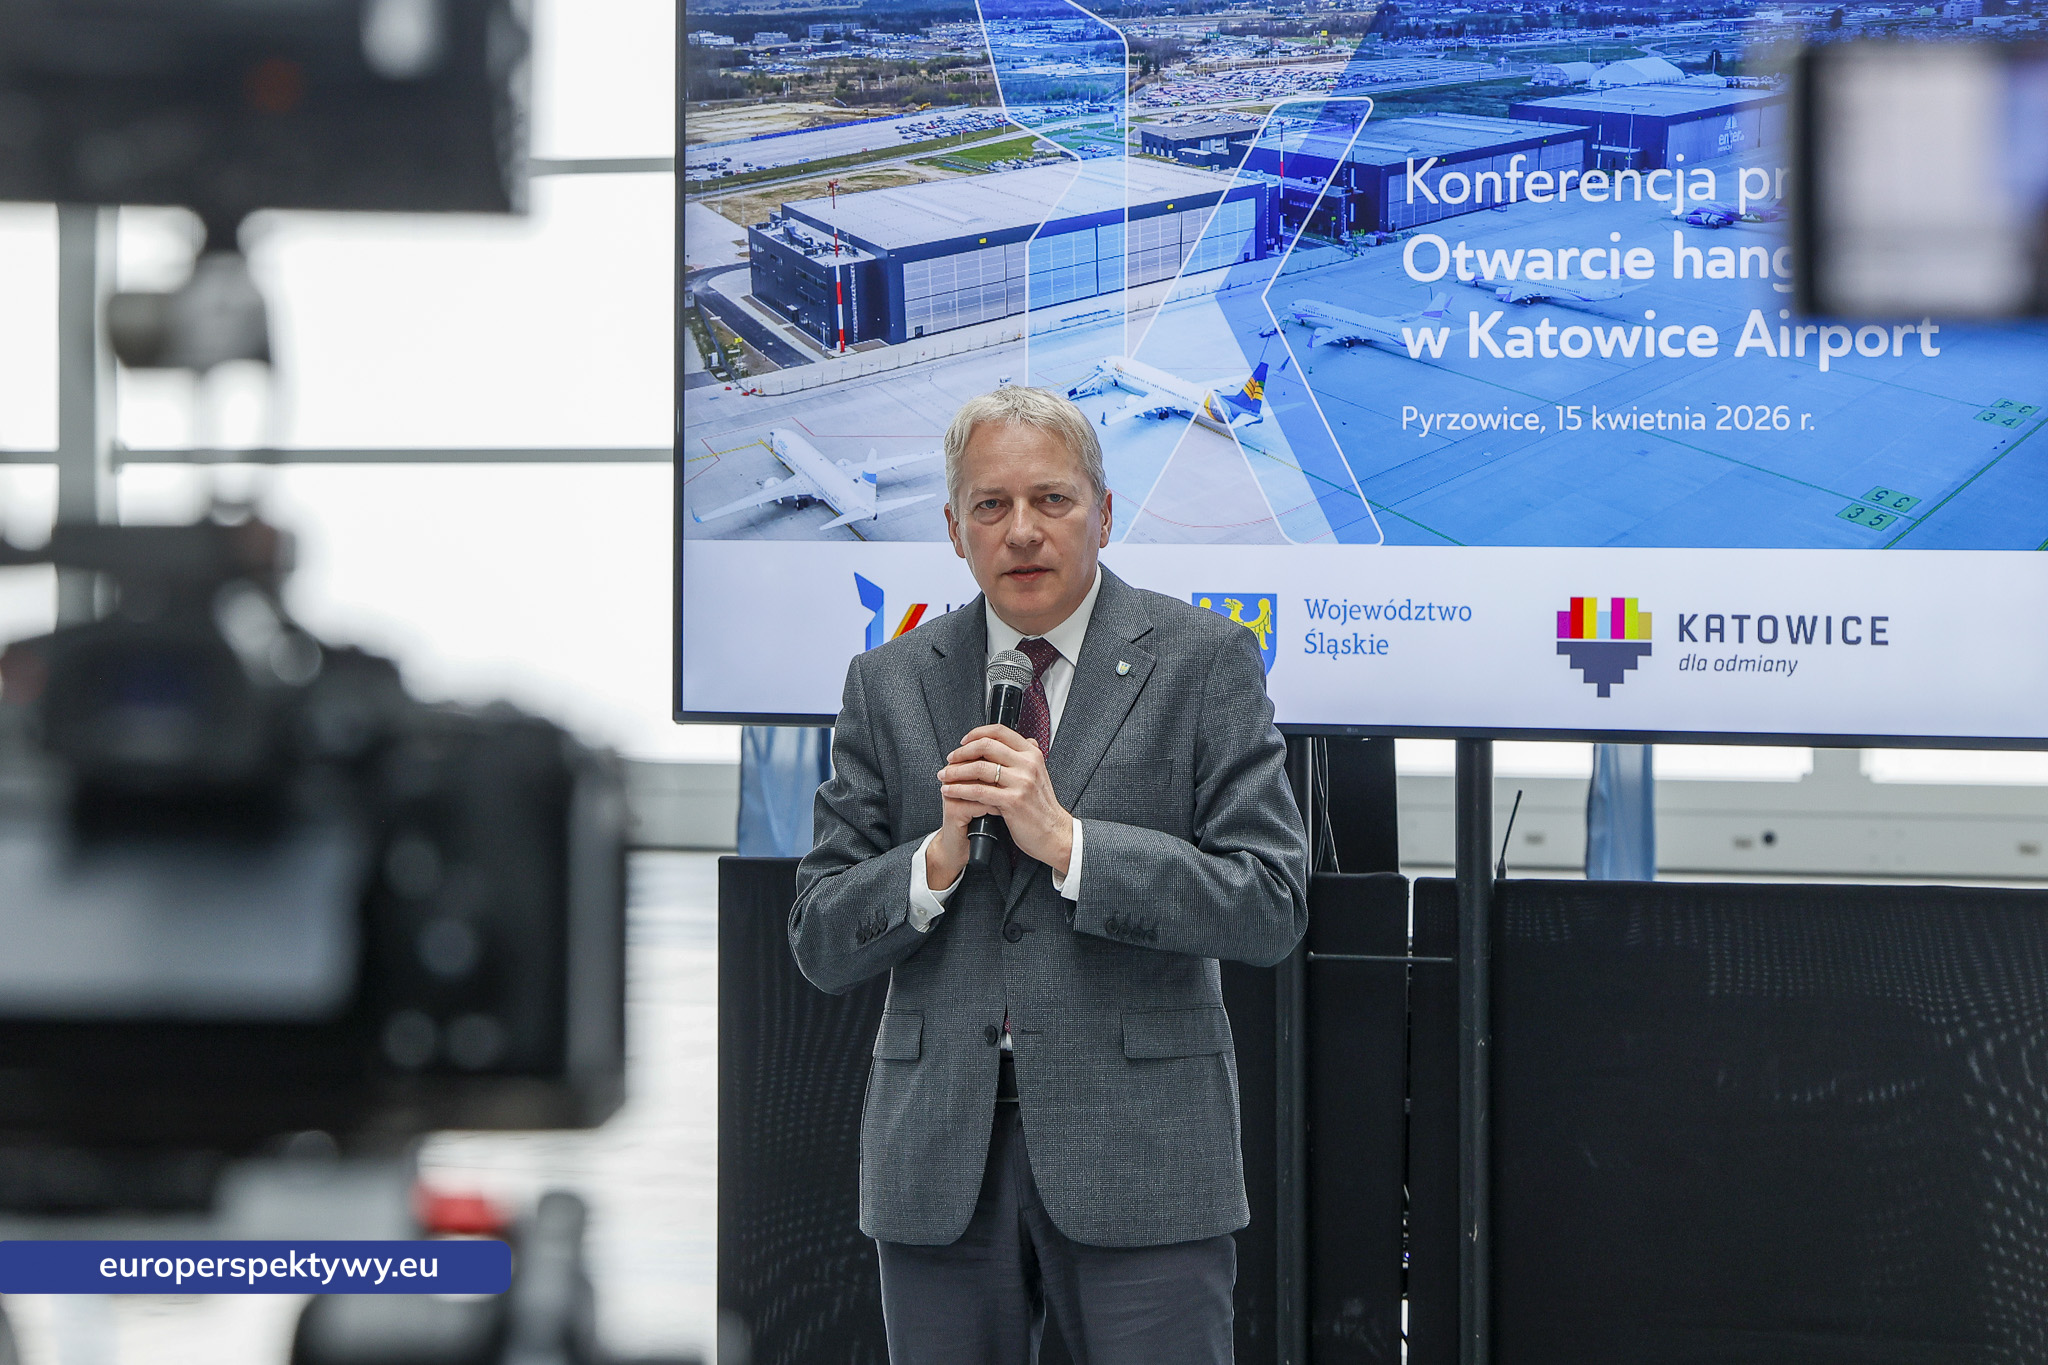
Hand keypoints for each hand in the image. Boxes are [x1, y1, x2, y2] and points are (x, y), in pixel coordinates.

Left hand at [932, 724, 1073, 878]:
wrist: (1055, 833)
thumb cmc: (1042, 807)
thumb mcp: (1039, 774)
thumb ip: (1025, 757)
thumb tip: (1014, 740)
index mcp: (1032, 754)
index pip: (1000, 732)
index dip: (977, 733)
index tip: (963, 741)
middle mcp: (1028, 764)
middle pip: (986, 746)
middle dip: (962, 752)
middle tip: (950, 760)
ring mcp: (1021, 782)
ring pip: (979, 768)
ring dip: (956, 771)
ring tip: (945, 776)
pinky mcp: (1012, 801)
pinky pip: (978, 791)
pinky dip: (959, 790)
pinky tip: (950, 791)